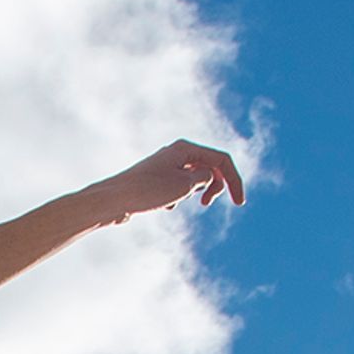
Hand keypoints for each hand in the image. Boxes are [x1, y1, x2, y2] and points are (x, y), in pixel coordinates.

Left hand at [86, 139, 245, 223]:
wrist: (114, 200)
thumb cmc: (147, 191)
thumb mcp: (185, 185)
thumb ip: (205, 178)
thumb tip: (210, 176)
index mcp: (186, 148)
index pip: (222, 160)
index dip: (235, 180)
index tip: (240, 203)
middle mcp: (177, 153)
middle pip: (210, 167)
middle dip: (215, 187)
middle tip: (205, 204)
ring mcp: (167, 165)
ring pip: (195, 179)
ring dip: (193, 194)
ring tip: (175, 202)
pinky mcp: (158, 179)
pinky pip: (179, 188)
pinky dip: (178, 198)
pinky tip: (163, 206)